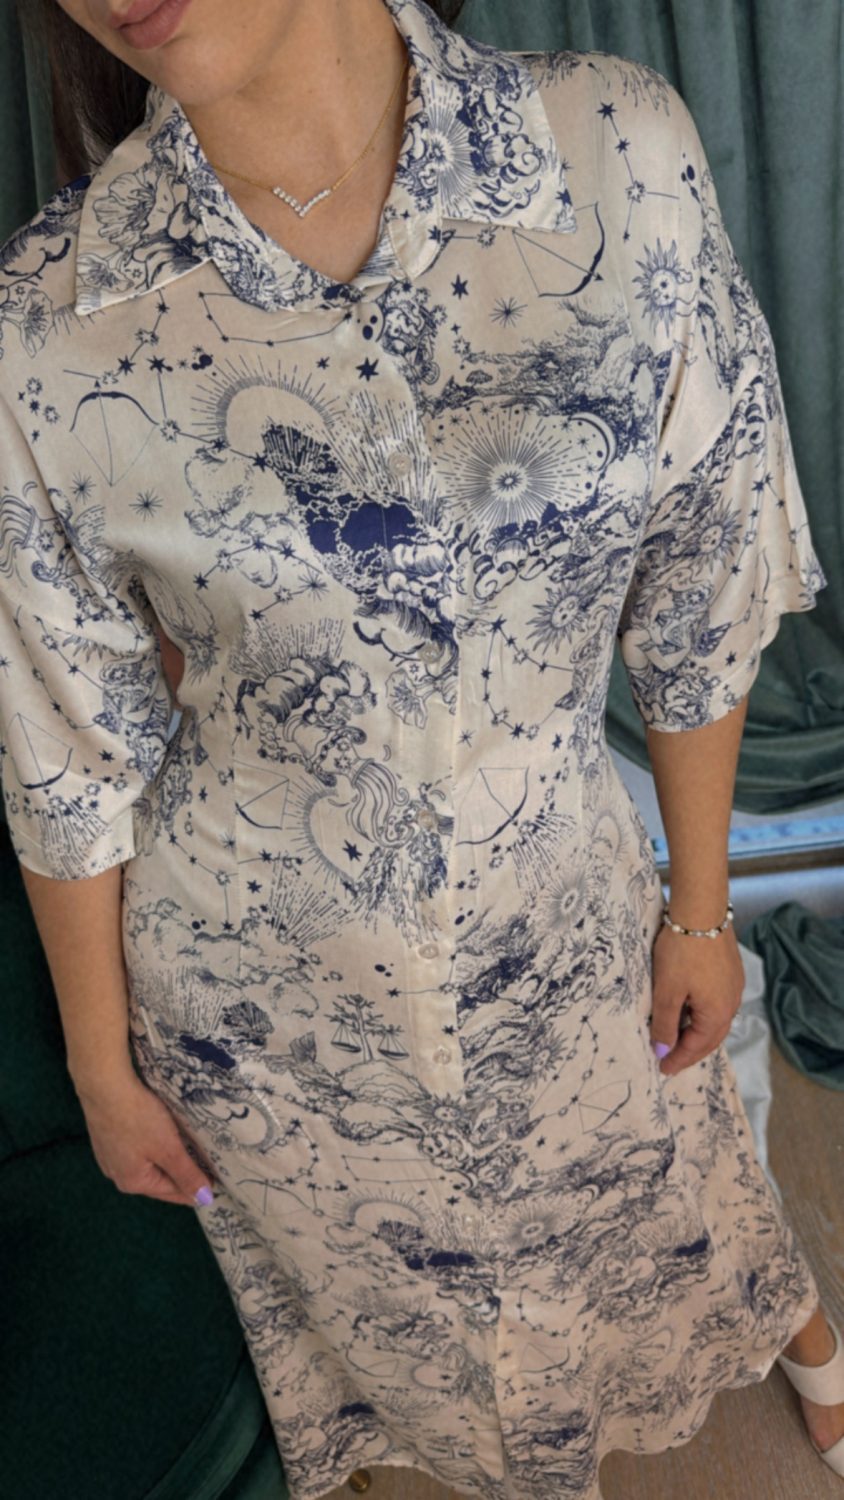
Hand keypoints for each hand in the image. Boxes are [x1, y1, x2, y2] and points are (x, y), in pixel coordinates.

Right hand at [75, 1070, 217, 1206]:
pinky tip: (160, 1141)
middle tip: (205, 1173)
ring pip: (146, 1164)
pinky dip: (152, 1149)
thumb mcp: (168, 1148)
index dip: (195, 1190)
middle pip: (157, 1180)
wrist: (104, 1085)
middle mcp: (117, 1174)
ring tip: (188, 1157)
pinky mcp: (106, 1137)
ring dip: (166, 1162)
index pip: (172, 1192)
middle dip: (180, 1177)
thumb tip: (204, 1199)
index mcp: (133, 1182)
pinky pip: (136, 1150)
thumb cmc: (138, 1118)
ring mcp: (109, 1155)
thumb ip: (187, 1174)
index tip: (215, 1189)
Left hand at [649, 921, 745, 1075]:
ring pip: (715, 1020)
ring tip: (676, 1038)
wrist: (701, 910)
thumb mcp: (667, 991)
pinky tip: (688, 1009)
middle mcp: (732, 1003)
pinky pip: (717, 1003)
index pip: (697, 1047)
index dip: (678, 1059)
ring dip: (696, 1032)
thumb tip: (663, 1052)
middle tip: (669, 1060)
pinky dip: (702, 1014)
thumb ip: (665, 1024)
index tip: (662, 1069)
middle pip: (711, 1037)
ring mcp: (734, 986)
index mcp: (718, 1013)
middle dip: (690, 1050)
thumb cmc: (681, 951)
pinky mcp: (731, 971)